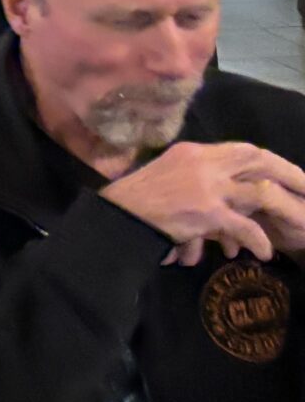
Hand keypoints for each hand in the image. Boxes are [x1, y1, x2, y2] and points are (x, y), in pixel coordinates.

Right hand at [100, 141, 304, 264]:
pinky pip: (243, 226)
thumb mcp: (167, 176)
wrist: (116, 218)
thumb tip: (223, 203)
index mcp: (193, 151)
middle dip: (288, 174)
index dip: (270, 160)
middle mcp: (203, 163)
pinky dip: (258, 240)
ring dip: (283, 210)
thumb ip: (197, 179)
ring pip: (259, 194)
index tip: (287, 172)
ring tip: (300, 223)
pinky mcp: (205, 212)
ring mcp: (206, 187)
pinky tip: (264, 252)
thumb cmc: (136, 201)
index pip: (242, 149)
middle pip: (258, 160)